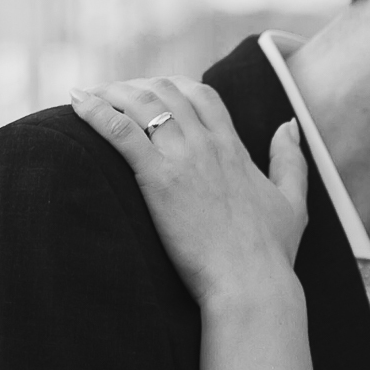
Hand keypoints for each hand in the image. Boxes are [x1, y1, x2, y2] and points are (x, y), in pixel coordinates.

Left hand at [70, 77, 307, 309]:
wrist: (251, 283)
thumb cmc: (271, 253)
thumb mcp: (293, 202)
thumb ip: (291, 160)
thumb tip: (288, 125)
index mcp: (234, 149)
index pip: (202, 96)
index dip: (174, 87)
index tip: (151, 94)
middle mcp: (208, 145)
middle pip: (167, 92)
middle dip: (135, 86)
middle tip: (111, 97)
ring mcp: (183, 159)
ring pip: (141, 103)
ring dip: (109, 93)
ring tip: (86, 96)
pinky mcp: (159, 179)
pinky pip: (120, 132)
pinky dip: (95, 112)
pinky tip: (77, 105)